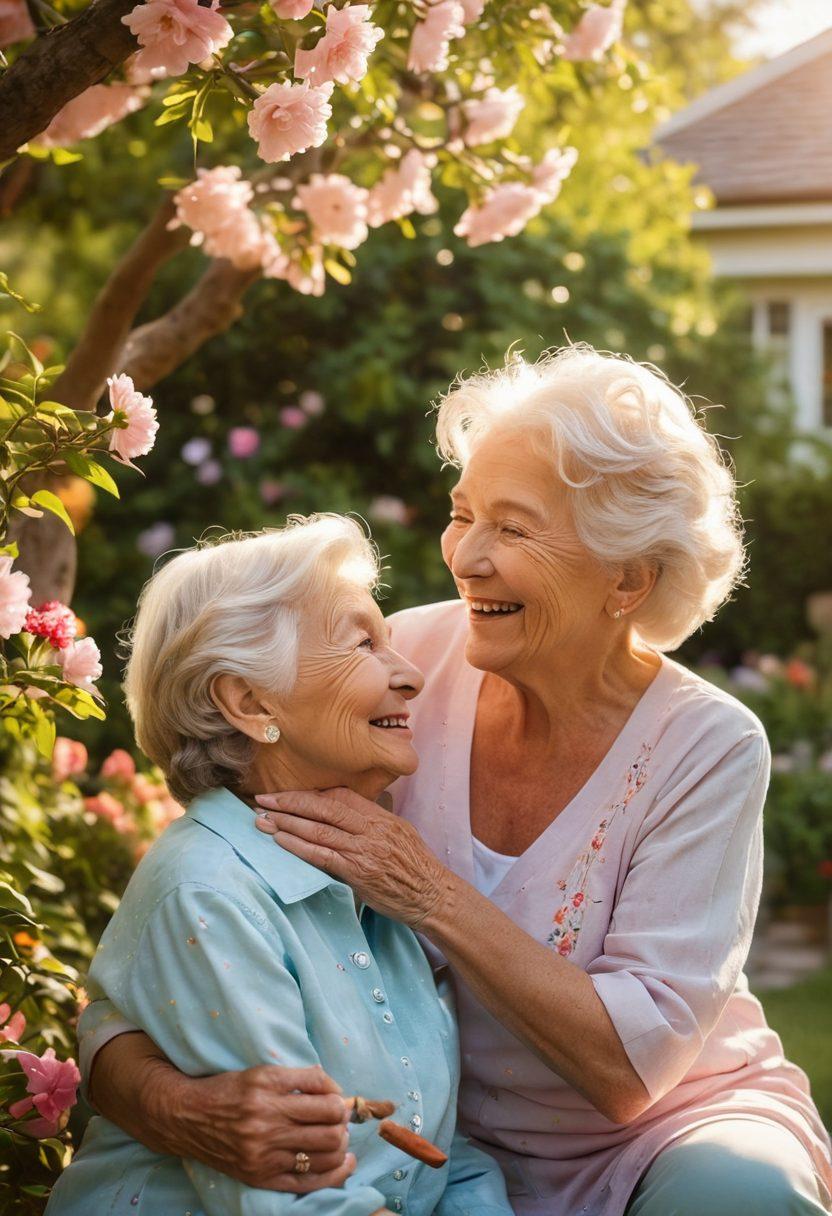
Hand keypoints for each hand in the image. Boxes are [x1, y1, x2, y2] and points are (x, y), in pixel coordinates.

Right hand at [158, 1058, 354, 1191]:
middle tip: (340, 1118)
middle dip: (343, 1121)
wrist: (186, 1118)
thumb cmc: (227, 1090)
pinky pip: (308, 1181)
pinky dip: (334, 1174)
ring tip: (339, 1137)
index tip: (336, 1098)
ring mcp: (263, 1153)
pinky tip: (345, 1164)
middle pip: (330, 1126)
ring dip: (341, 1144)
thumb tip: (335, 1089)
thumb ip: (299, 1077)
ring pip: (325, 1153)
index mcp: (267, 1088)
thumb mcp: (260, 1072)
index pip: (322, 1093)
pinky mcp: (261, 1176)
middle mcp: (266, 1120)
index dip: (338, 1096)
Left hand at [254, 788, 449, 929]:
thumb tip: (345, 816)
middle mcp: (371, 829)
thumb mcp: (398, 834)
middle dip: (289, 801)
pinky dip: (298, 847)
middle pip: (324, 808)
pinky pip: (322, 856)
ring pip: (319, 830)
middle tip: (263, 799)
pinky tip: (280, 841)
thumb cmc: (416, 868)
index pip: (340, 795)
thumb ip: (371, 823)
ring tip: (262, 819)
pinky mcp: (359, 873)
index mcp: (380, 816)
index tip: (288, 793)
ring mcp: (365, 850)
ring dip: (286, 823)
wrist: (434, 895)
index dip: (310, 792)